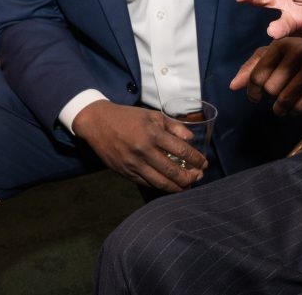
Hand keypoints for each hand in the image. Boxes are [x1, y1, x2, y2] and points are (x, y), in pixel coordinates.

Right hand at [72, 100, 205, 191]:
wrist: (98, 123)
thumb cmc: (128, 117)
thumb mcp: (153, 115)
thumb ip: (174, 126)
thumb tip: (191, 139)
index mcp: (152, 134)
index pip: (181, 150)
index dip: (195, 159)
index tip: (204, 163)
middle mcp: (143, 151)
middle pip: (172, 171)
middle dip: (189, 177)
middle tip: (199, 177)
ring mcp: (133, 164)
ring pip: (160, 182)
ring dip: (177, 186)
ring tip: (188, 186)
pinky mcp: (125, 173)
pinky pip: (146, 183)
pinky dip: (160, 186)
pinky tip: (170, 186)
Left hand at [230, 37, 301, 114]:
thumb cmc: (290, 52)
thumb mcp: (270, 54)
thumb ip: (250, 68)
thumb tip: (233, 86)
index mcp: (282, 45)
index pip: (258, 75)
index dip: (252, 90)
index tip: (254, 95)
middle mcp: (299, 53)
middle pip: (271, 89)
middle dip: (268, 95)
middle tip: (273, 93)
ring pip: (285, 100)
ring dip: (278, 108)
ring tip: (279, 105)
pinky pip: (300, 107)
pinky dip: (293, 111)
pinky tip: (293, 105)